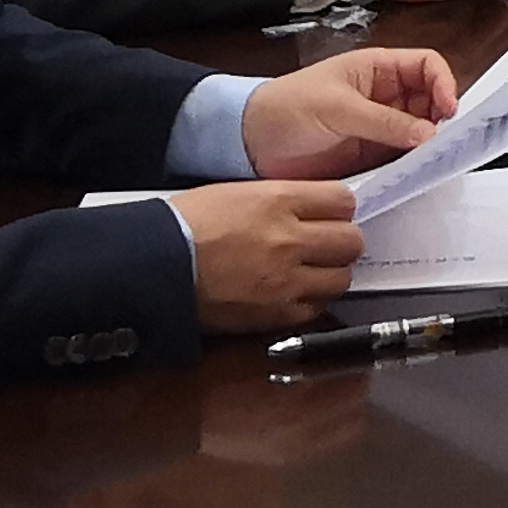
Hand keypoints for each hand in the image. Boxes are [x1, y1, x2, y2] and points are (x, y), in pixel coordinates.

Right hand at [175, 176, 370, 329]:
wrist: (155, 268)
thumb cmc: (185, 226)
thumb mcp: (236, 193)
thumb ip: (281, 200)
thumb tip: (312, 209)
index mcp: (278, 201)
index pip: (343, 201)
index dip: (338, 208)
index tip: (330, 214)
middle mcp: (289, 240)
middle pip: (352, 240)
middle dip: (341, 241)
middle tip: (324, 244)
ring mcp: (286, 281)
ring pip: (342, 277)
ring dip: (330, 273)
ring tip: (309, 270)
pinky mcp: (276, 314)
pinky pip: (317, 307)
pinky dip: (310, 300)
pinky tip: (292, 291)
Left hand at [239, 47, 454, 174]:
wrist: (253, 142)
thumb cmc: (288, 108)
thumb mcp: (338, 108)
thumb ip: (385, 122)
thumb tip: (429, 134)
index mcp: (378, 69)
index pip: (427, 66)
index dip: (444, 83)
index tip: (449, 111)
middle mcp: (384, 95)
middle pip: (431, 100)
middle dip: (442, 119)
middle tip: (445, 143)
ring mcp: (379, 126)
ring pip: (421, 131)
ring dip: (429, 145)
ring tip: (433, 161)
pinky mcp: (371, 155)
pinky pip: (403, 157)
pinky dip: (413, 165)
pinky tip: (415, 174)